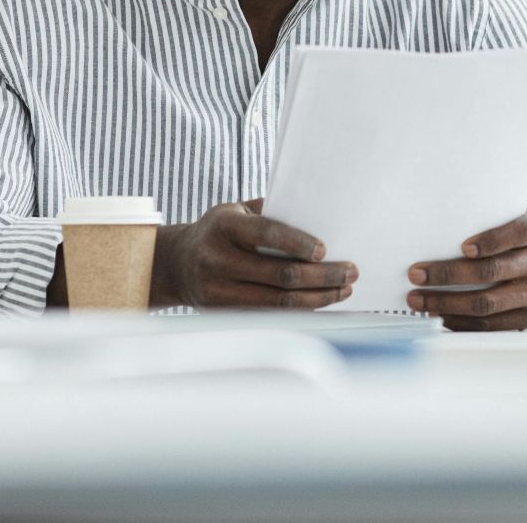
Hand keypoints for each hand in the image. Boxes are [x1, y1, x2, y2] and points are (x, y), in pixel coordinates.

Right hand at [161, 198, 356, 308]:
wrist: (176, 263)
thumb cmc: (219, 231)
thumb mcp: (236, 210)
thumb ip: (271, 212)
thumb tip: (319, 217)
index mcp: (224, 225)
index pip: (266, 234)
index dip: (298, 243)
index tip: (325, 250)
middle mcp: (217, 258)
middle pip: (279, 274)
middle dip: (322, 276)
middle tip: (350, 272)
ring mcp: (218, 290)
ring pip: (278, 301)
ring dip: (318, 297)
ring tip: (343, 289)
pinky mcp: (223, 312)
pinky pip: (269, 314)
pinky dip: (299, 310)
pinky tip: (320, 302)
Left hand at [407, 210, 526, 331]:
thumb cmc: (516, 237)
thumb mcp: (511, 219)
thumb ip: (485, 221)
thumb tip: (433, 231)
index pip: (518, 232)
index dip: (491, 241)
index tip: (463, 247)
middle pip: (493, 271)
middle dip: (449, 274)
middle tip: (417, 274)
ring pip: (488, 303)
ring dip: (447, 303)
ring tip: (419, 299)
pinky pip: (491, 325)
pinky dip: (461, 321)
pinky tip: (440, 315)